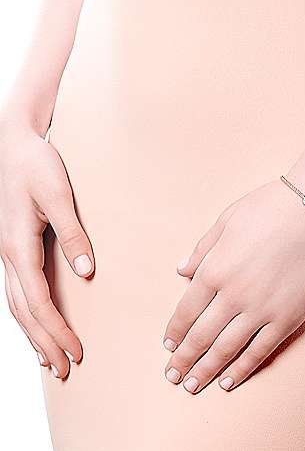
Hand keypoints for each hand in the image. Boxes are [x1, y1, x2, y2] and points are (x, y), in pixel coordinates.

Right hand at [0, 123, 94, 378]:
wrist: (12, 144)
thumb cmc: (35, 166)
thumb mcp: (58, 197)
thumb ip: (73, 234)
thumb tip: (86, 271)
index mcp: (18, 247)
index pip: (38, 302)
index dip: (56, 331)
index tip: (75, 352)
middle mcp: (8, 256)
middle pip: (24, 313)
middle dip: (44, 343)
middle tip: (64, 370)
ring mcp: (8, 253)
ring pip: (16, 305)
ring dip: (33, 334)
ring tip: (49, 358)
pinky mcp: (15, 247)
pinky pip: (18, 290)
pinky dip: (28, 314)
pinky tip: (38, 321)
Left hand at [163, 178, 304, 393]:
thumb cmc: (271, 207)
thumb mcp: (227, 220)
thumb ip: (202, 249)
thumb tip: (181, 271)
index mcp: (215, 269)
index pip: (186, 311)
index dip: (175, 332)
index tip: (168, 345)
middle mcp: (233, 295)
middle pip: (200, 336)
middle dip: (183, 360)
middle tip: (172, 376)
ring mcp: (262, 309)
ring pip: (226, 350)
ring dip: (206, 371)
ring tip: (192, 386)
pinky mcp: (289, 318)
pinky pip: (260, 351)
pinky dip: (242, 369)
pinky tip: (229, 382)